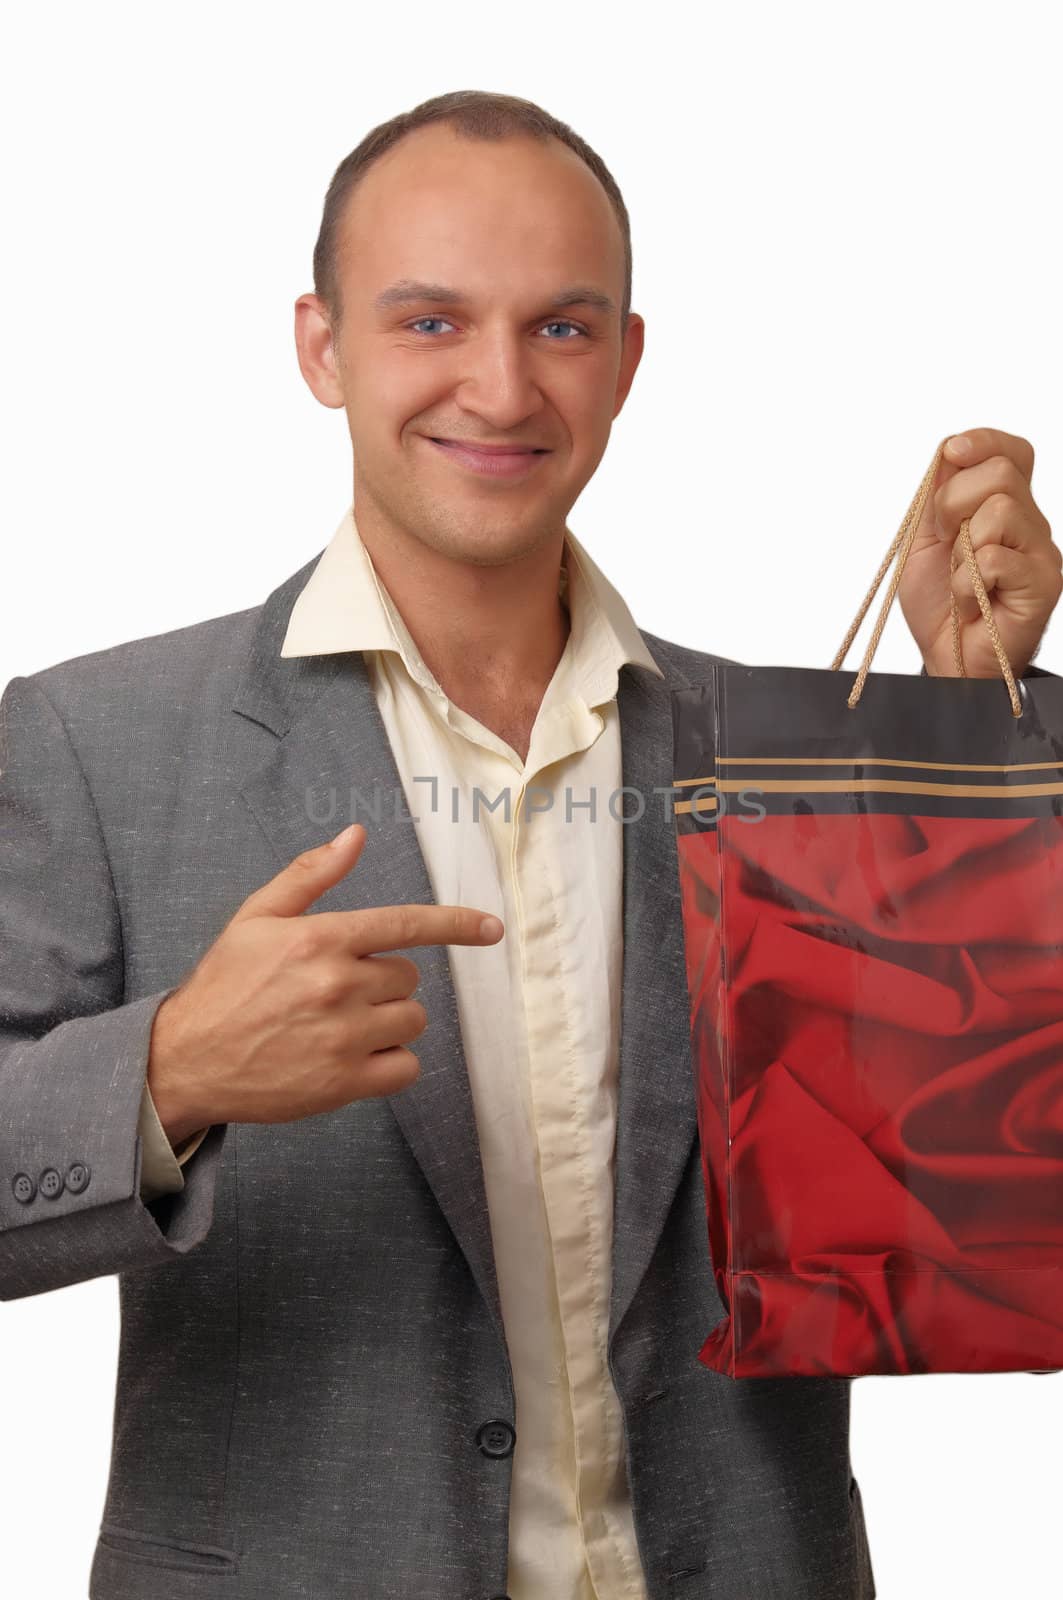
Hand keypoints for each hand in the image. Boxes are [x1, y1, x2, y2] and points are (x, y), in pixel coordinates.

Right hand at [146, 824, 503, 1138]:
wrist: (185, 1060)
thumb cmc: (224, 985)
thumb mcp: (257, 917)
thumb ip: (311, 874)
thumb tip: (356, 834)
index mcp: (321, 939)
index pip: (407, 924)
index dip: (457, 924)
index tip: (492, 927)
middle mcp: (337, 985)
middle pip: (408, 978)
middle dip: (385, 982)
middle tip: (338, 992)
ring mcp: (343, 1037)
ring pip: (412, 1021)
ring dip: (389, 1022)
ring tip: (343, 1025)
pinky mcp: (343, 1083)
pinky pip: (406, 1068)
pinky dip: (391, 1064)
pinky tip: (354, 1058)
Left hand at [897, 427, 1061, 677]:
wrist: (947, 658)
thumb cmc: (940, 602)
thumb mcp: (924, 539)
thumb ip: (937, 495)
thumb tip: (949, 450)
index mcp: (1002, 507)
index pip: (1010, 452)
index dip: (983, 441)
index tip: (952, 453)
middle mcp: (1028, 523)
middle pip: (1001, 473)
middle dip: (954, 503)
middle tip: (946, 541)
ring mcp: (1040, 552)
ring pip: (1000, 511)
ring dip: (961, 549)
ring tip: (961, 578)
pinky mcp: (1043, 583)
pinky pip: (995, 558)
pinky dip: (966, 581)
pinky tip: (971, 600)